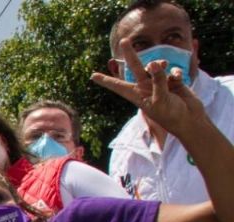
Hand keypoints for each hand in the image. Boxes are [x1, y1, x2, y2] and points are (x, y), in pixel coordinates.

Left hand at [90, 38, 206, 138]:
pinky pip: (172, 71)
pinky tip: (178, 78)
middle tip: (124, 40)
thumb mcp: (161, 99)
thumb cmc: (171, 114)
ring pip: (155, 66)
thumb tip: (153, 63)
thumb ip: (157, 80)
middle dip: (130, 54)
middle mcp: (146, 87)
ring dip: (159, 64)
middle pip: (135, 67)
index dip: (106, 81)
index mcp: (137, 95)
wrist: (190, 120)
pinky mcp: (173, 82)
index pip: (118, 86)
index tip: (92, 76)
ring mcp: (159, 84)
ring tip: (163, 64)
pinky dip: (175, 72)